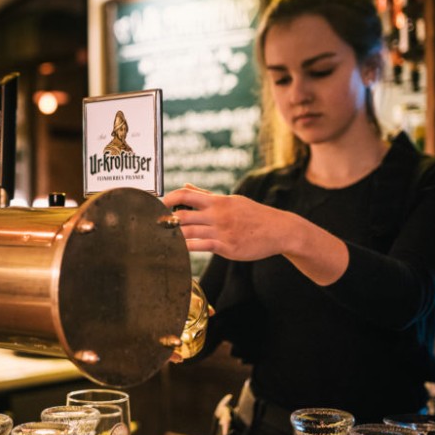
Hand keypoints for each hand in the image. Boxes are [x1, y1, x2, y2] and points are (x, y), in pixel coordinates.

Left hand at [163, 184, 289, 260]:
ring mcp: (222, 232)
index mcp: (218, 201)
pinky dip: (187, 248)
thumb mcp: (232, 201)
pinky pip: (201, 247)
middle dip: (167, 220)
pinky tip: (178, 249)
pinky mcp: (226, 247)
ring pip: (189, 233)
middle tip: (155, 224)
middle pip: (183, 216)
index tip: (158, 203)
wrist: (279, 230)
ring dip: (173, 235)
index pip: (187, 195)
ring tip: (162, 237)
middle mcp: (218, 215)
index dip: (169, 198)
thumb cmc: (253, 214)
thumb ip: (206, 195)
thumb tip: (185, 185)